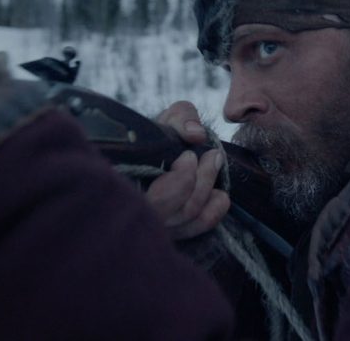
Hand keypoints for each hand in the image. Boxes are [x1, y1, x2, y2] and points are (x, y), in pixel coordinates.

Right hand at [147, 101, 229, 238]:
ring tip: (215, 162)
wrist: (151, 149)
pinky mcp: (173, 229)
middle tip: (213, 155)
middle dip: (201, 180)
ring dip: (208, 188)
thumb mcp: (167, 119)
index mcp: (129, 184)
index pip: (156, 200)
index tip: (189, 155)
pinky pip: (198, 227)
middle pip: (179, 210)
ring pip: (189, 217)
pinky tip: (220, 194)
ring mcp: (157, 224)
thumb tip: (197, 135)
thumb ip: (181, 119)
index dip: (181, 180)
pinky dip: (214, 211)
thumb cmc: (156, 134)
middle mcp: (141, 211)